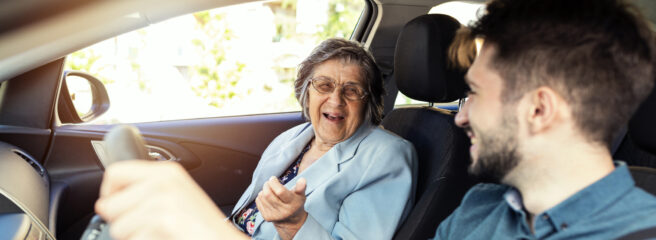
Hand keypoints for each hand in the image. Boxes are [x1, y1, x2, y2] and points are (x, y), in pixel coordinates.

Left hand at [94, 160, 246, 239]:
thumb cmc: (202, 230)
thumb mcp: (176, 199)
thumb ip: (145, 192)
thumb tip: (105, 202)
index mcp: (166, 172)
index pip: (115, 173)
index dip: (109, 194)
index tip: (119, 208)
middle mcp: (163, 181)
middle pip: (109, 204)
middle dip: (122, 223)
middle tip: (149, 227)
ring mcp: (163, 200)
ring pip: (118, 227)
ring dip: (135, 238)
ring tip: (160, 235)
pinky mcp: (163, 221)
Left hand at [255, 176, 307, 239]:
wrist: (291, 221)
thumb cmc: (295, 203)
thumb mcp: (301, 195)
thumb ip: (301, 187)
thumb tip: (302, 179)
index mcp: (292, 204)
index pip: (280, 192)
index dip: (274, 183)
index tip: (273, 178)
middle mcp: (283, 211)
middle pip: (268, 194)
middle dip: (267, 185)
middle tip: (269, 182)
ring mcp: (274, 215)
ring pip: (262, 197)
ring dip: (263, 189)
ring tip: (268, 188)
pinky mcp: (266, 217)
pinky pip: (258, 201)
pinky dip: (260, 196)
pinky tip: (266, 196)